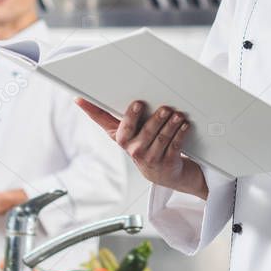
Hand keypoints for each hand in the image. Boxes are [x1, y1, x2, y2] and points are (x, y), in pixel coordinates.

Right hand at [77, 98, 207, 199]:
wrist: (162, 173)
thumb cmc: (142, 146)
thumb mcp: (127, 132)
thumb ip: (113, 116)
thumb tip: (88, 97)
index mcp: (121, 137)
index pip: (103, 121)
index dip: (90, 110)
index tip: (87, 99)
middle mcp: (133, 149)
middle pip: (143, 131)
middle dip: (153, 119)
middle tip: (163, 108)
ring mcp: (150, 157)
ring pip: (161, 138)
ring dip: (171, 125)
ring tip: (177, 114)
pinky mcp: (167, 162)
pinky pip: (174, 145)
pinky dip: (180, 133)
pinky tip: (184, 125)